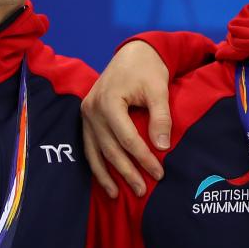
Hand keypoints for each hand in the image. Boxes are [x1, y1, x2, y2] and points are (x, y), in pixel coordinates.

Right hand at [81, 40, 171, 197]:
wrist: (133, 52)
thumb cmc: (147, 69)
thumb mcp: (158, 89)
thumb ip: (160, 117)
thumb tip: (162, 147)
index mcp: (109, 101)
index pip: (127, 138)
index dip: (143, 158)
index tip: (159, 173)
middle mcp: (92, 110)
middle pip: (110, 149)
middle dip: (126, 172)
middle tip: (142, 191)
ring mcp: (86, 114)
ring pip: (95, 151)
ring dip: (106, 175)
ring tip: (117, 195)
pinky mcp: (86, 117)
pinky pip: (89, 145)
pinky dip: (96, 164)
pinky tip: (105, 179)